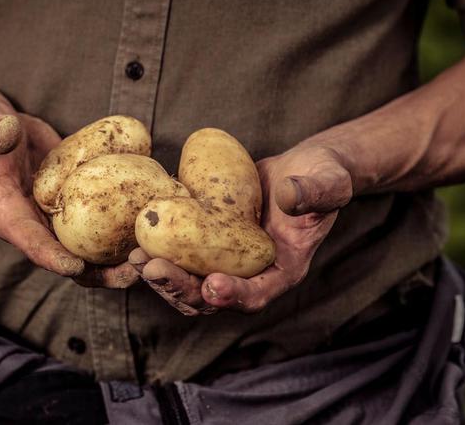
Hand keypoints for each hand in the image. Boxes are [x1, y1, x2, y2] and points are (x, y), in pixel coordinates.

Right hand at [0, 96, 138, 287]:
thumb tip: (4, 130)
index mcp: (9, 217)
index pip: (32, 244)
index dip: (54, 258)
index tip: (78, 266)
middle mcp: (35, 225)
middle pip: (70, 261)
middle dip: (101, 272)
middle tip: (133, 270)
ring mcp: (56, 218)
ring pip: (90, 248)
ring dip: (119, 258)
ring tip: (150, 255)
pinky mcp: (74, 204)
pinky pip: (98, 222)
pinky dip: (122, 228)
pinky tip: (149, 222)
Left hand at [129, 146, 351, 314]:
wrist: (301, 168)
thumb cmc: (322, 177)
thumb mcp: (328, 183)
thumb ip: (315, 193)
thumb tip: (291, 196)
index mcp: (283, 269)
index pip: (257, 295)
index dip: (233, 296)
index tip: (212, 285)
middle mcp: (251, 272)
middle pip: (212, 297)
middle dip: (181, 288)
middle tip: (154, 269)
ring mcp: (227, 260)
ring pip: (189, 282)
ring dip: (161, 276)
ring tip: (136, 258)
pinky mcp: (208, 243)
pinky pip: (181, 255)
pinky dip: (158, 252)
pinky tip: (135, 240)